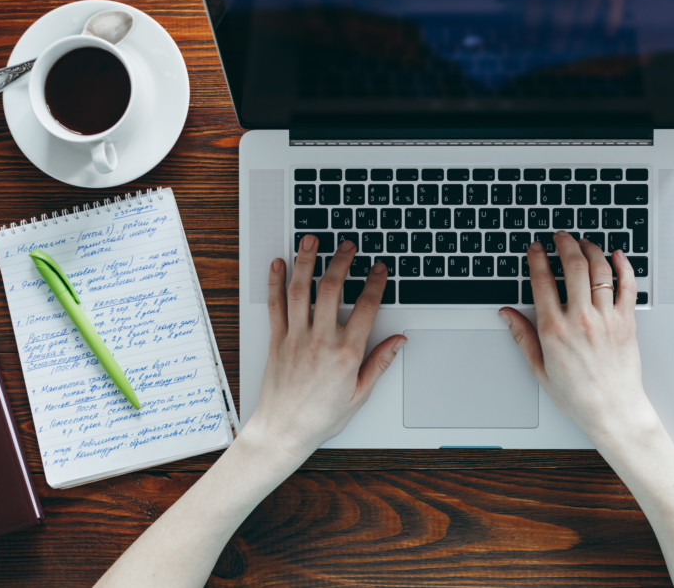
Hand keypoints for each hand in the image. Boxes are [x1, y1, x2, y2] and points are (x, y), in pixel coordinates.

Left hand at [242, 236, 405, 471]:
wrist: (284, 432)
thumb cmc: (321, 418)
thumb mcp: (360, 395)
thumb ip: (379, 363)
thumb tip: (398, 341)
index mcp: (346, 354)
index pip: (365, 308)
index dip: (374, 283)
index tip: (378, 269)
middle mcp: (320, 341)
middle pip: (332, 290)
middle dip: (341, 262)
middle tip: (347, 246)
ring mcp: (296, 338)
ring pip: (300, 291)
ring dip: (306, 262)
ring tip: (311, 241)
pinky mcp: (277, 341)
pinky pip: (275, 306)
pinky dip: (275, 282)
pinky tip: (278, 264)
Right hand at [499, 231, 652, 441]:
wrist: (612, 411)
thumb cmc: (577, 396)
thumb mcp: (539, 369)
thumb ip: (522, 337)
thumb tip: (507, 314)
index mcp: (554, 330)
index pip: (542, 281)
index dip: (537, 258)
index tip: (535, 248)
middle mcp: (580, 320)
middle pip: (573, 267)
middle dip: (564, 244)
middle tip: (559, 236)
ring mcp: (606, 319)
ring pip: (600, 270)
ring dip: (591, 249)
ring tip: (583, 242)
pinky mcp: (627, 322)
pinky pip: (628, 286)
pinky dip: (624, 266)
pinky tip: (617, 255)